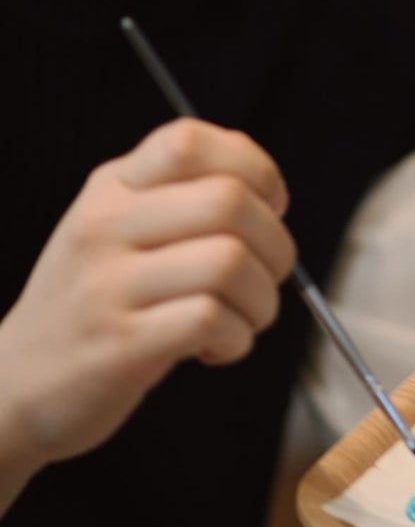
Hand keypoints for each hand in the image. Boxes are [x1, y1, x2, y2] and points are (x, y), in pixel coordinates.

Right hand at [0, 118, 295, 480]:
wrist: (11, 386)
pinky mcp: (119, 345)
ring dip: (262, 301)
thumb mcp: (115, 231)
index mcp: (111, 188)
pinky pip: (210, 320)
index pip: (189, 141)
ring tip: (241, 320)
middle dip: (276, 246)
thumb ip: (178, 200)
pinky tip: (213, 349)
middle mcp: (105, 226)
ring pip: (230, 262)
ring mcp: (107, 286)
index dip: (254, 169)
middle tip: (266, 279)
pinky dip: (236, 339)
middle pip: (229, 202)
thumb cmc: (88, 308)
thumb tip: (269, 194)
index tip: (269, 207)